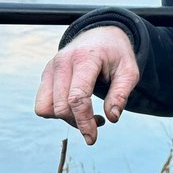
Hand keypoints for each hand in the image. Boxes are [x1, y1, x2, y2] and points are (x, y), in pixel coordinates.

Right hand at [35, 26, 139, 144]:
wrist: (101, 34)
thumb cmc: (117, 54)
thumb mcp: (129, 71)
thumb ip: (121, 94)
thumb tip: (112, 118)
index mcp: (84, 59)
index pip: (77, 97)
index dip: (84, 121)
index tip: (93, 138)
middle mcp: (62, 62)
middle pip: (61, 106)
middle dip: (78, 122)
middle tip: (100, 122)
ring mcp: (51, 68)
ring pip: (45, 108)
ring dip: (65, 119)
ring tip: (86, 115)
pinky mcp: (46, 74)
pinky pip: (43, 103)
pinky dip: (57, 112)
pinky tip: (75, 108)